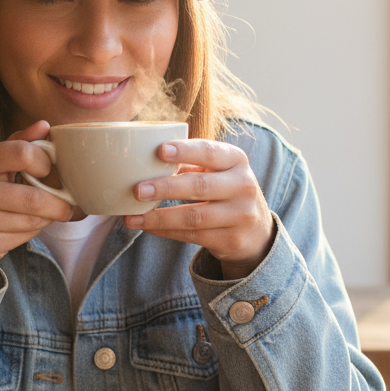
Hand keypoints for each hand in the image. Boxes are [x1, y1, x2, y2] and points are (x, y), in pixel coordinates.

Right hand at [0, 120, 73, 289]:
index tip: (49, 171)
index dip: (45, 163)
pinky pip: (23, 237)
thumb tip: (45, 125)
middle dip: (58, 204)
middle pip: (33, 197)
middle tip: (66, 207)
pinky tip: (22, 228)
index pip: (23, 153)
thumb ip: (19, 143)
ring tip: (42, 216)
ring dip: (46, 219)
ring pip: (31, 220)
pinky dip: (31, 233)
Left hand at [124, 139, 275, 279]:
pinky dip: (164, 231)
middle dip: (165, 188)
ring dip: (159, 217)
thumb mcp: (218, 171)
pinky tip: (146, 226)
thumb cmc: (226, 190)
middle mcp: (242, 186)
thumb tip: (146, 161)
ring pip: (193, 216)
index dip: (185, 151)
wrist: (257, 231)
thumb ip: (190, 164)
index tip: (160, 150)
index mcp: (236, 160)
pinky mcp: (230, 240)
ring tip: (132, 216)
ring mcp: (239, 215)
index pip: (209, 152)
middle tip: (137, 190)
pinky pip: (191, 235)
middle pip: (199, 186)